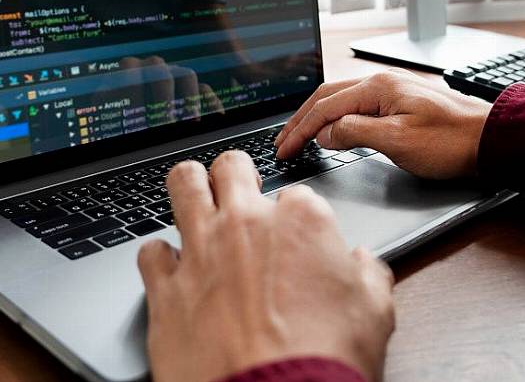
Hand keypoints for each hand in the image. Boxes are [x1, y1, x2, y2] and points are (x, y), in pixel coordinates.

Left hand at [137, 152, 394, 381]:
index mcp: (301, 221)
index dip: (299, 217)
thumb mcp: (375, 313)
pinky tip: (172, 268)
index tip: (299, 238)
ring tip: (197, 198)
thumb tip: (363, 265)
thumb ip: (369, 275)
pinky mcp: (165, 289)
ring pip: (182, 183)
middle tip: (242, 193)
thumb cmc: (324, 358)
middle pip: (232, 167)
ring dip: (191, 187)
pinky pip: (149, 251)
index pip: (298, 194)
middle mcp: (246, 223)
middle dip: (238, 175)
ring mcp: (200, 251)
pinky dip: (160, 256)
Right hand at [274, 69, 491, 178]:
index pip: (325, 108)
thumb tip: (326, 132)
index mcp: (378, 87)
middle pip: (328, 97)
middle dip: (301, 120)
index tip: (285, 150)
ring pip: (342, 99)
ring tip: (300, 135)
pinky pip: (358, 105)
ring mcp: (393, 91)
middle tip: (283, 143)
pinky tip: (335, 128)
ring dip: (318, 117)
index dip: (300, 131)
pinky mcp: (402, 102)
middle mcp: (382, 82)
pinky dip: (337, 117)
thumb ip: (356, 133)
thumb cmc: (451, 142)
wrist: (490, 139)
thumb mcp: (397, 141)